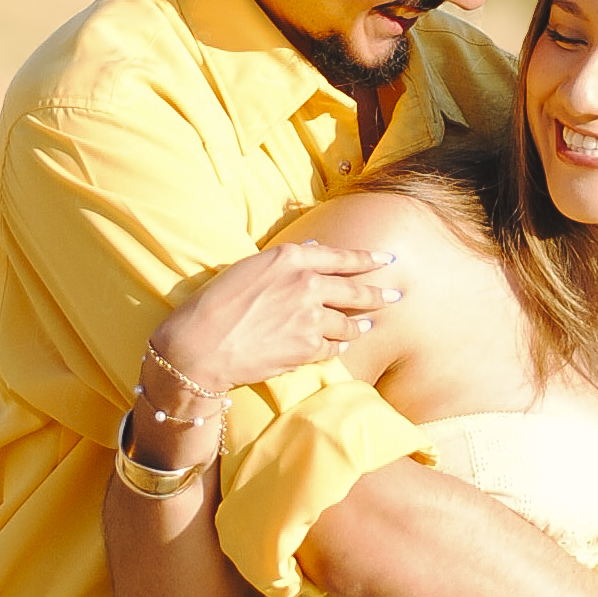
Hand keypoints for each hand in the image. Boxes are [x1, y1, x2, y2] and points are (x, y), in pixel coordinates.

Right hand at [144, 241, 406, 408]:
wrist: (202, 344)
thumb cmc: (216, 303)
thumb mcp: (250, 267)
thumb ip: (286, 259)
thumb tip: (315, 249)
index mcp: (291, 258)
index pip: (341, 257)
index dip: (367, 259)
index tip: (386, 260)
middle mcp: (306, 283)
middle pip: (354, 290)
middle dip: (378, 294)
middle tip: (395, 297)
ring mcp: (310, 316)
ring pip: (348, 322)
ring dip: (360, 325)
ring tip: (368, 325)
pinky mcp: (307, 347)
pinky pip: (332, 347)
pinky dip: (337, 347)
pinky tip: (341, 347)